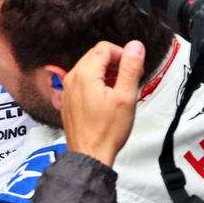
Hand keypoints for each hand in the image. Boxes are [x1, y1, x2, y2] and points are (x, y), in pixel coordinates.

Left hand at [61, 40, 145, 166]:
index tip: (134, 67)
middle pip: (96, 56)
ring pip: (90, 69)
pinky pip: (84, 82)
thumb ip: (130, 68)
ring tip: (122, 87)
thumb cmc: (106, 132)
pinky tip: (109, 97)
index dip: (123, 54)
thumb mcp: (125, 97)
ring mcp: (68, 90)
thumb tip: (135, 47)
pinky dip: (98, 83)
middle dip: (116, 62)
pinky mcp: (69, 100)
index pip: (104, 48)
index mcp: (85, 75)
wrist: (90, 155)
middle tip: (131, 76)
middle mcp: (72, 79)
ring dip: (107, 73)